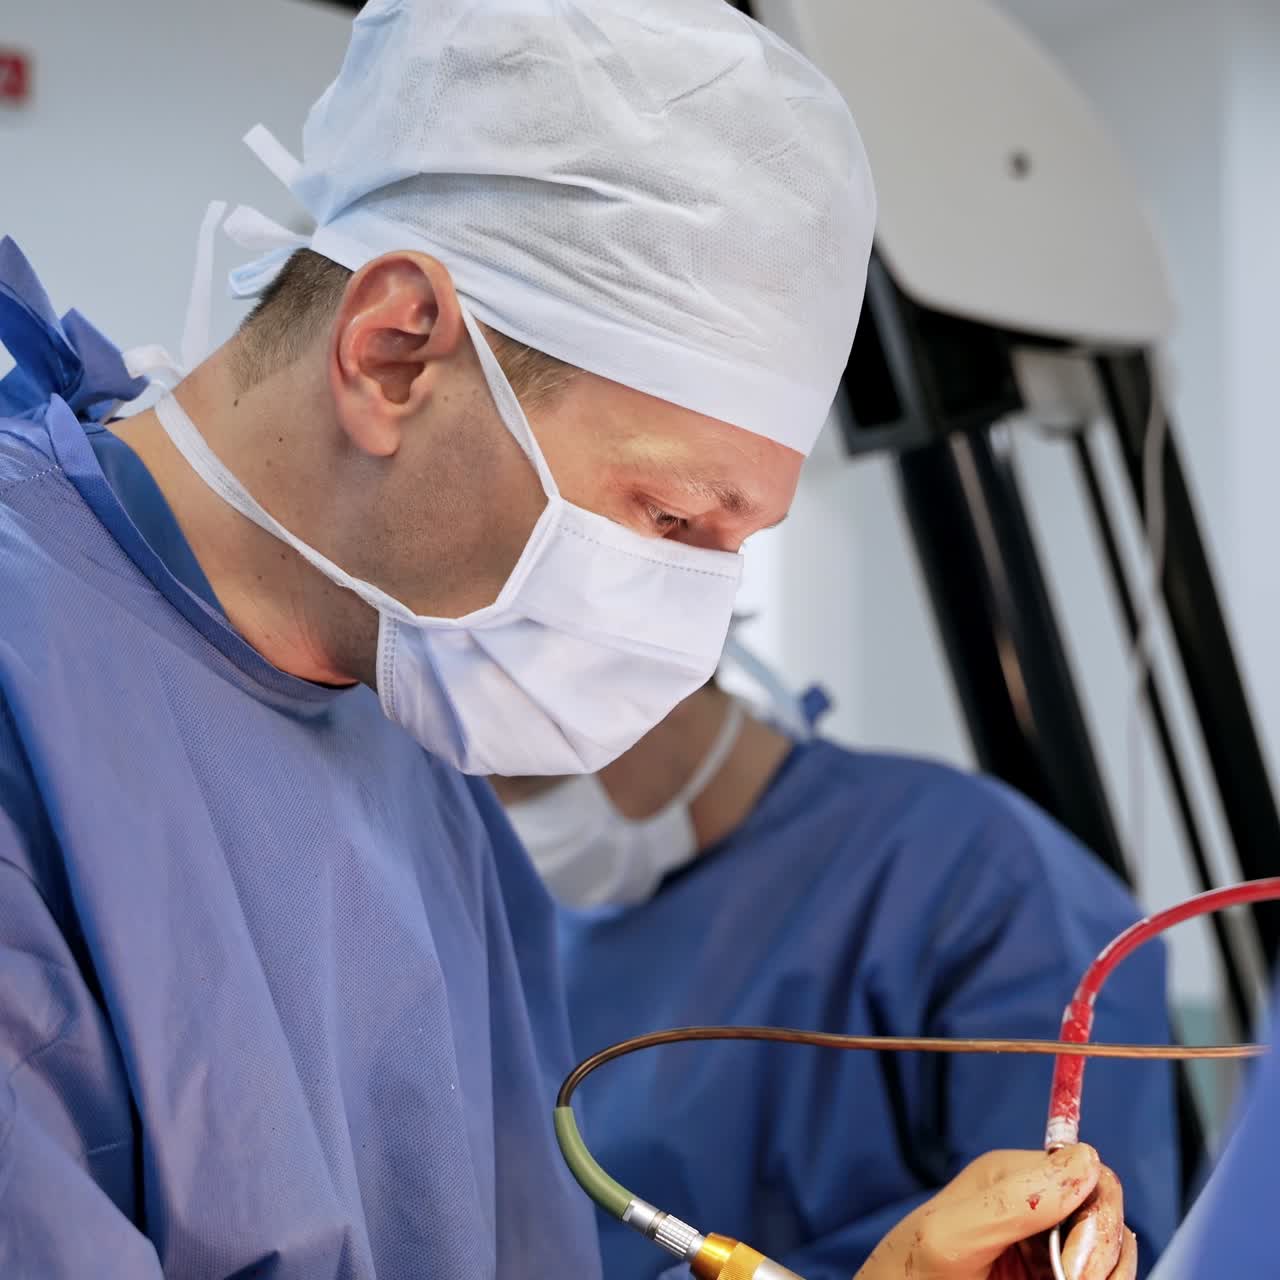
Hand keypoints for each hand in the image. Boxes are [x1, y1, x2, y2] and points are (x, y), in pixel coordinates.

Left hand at [854, 1145, 1136, 1279]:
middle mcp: (1037, 1209)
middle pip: (1108, 1214)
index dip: (1095, 1212)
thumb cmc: (908, 1276)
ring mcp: (1049, 1250)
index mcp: (1012, 1178)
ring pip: (1115, 1253)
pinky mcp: (1053, 1276)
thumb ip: (1011, 1199)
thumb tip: (1084, 1162)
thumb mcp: (950, 1236)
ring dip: (1107, 1274)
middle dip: (1102, 1253)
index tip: (1072, 1261)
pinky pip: (1103, 1275)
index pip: (1088, 1171)